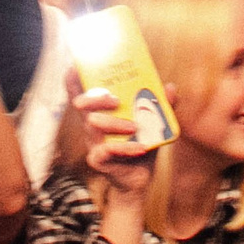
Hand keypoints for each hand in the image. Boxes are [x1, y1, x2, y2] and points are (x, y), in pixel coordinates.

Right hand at [72, 84, 158, 198]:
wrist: (139, 178)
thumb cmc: (141, 143)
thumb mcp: (153, 123)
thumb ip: (161, 105)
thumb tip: (169, 87)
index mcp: (101, 111)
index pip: (81, 91)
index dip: (74, 78)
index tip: (75, 65)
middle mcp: (92, 124)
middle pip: (81, 104)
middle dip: (95, 98)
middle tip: (115, 99)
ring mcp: (93, 141)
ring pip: (93, 125)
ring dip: (114, 123)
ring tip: (135, 127)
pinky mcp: (98, 160)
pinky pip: (106, 151)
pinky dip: (125, 148)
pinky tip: (141, 147)